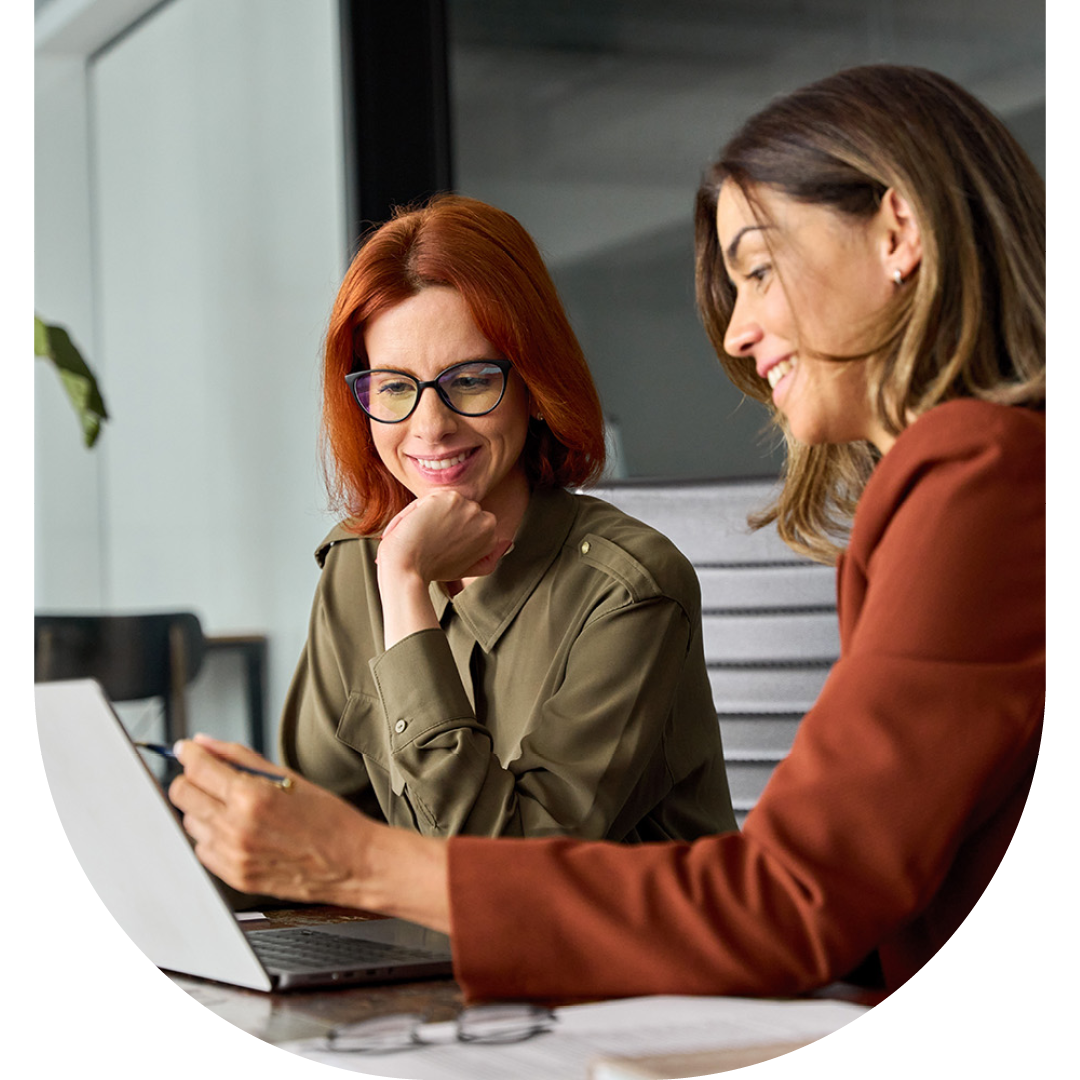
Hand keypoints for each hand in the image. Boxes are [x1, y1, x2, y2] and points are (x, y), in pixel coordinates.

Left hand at [169, 735, 375, 905]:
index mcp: (252, 797)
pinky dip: (213, 836)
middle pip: (182, 795)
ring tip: (235, 807)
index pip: (197, 768)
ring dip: (203, 808)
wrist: (351, 862)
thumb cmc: (328, 819)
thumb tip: (205, 744)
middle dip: (192, 779)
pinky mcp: (234, 877)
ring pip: (190, 822)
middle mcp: (236, 828)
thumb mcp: (288, 776)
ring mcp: (232, 856)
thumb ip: (240, 757)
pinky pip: (203, 849)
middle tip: (211, 776)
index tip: (187, 750)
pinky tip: (239, 830)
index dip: (188, 753)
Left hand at [377, 491, 508, 584]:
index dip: (452, 532)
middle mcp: (486, 519)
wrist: (408, 567)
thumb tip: (507, 543)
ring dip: (433, 514)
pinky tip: (419, 525)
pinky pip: (433, 497)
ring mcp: (469, 507)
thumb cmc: (432, 570)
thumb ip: (489, 558)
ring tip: (425, 535)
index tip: (442, 546)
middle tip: (432, 542)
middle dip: (445, 521)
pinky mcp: (450, 497)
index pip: (470, 521)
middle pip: (460, 510)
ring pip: (446, 502)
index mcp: (491, 534)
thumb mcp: (466, 568)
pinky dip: (421, 508)